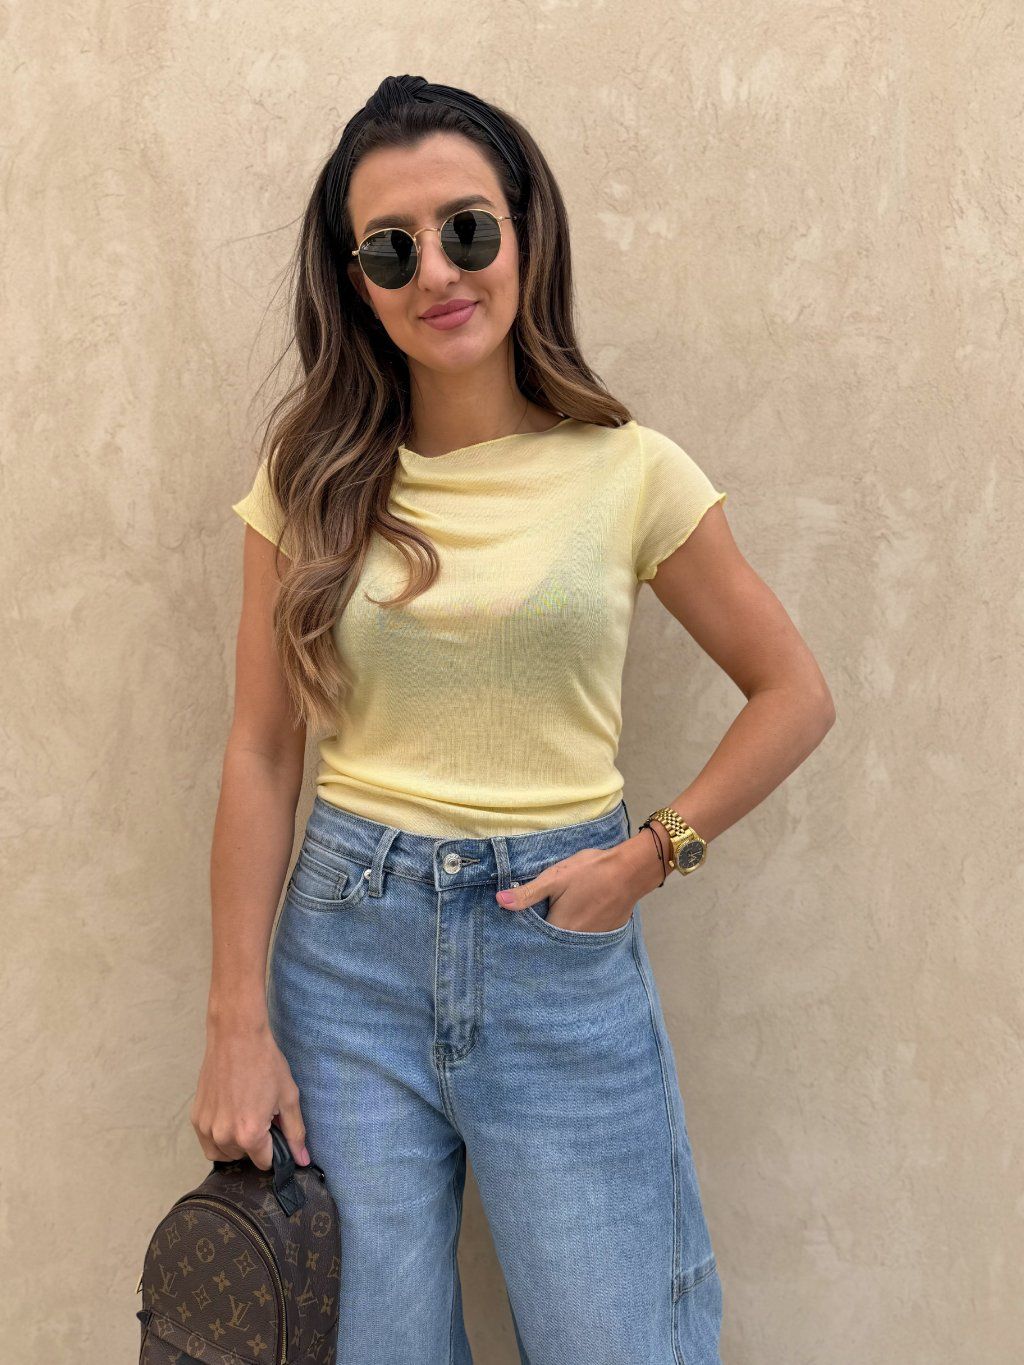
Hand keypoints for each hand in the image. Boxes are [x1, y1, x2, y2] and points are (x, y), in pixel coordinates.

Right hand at [191, 1015, 310, 1172]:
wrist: (236, 1037)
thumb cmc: (265, 1064)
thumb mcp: (288, 1098)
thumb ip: (296, 1133)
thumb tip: (303, 1160)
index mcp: (249, 1135)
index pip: (265, 1163)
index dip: (275, 1149)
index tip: (276, 1131)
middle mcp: (224, 1136)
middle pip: (245, 1157)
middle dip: (256, 1143)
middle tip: (261, 1115)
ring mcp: (206, 1128)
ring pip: (225, 1153)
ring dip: (236, 1143)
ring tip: (245, 1114)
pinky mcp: (196, 1118)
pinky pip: (208, 1142)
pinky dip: (219, 1136)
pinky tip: (231, 1113)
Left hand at [495, 838, 652, 932]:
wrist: (630, 870)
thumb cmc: (590, 872)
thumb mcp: (554, 878)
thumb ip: (527, 894)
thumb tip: (499, 901)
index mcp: (559, 929)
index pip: (534, 939)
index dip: (526, 931)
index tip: (520, 924)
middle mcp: (575, 942)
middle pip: (551, 942)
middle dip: (543, 934)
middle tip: (543, 915)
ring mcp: (593, 941)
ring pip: (568, 941)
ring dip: (561, 933)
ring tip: (560, 916)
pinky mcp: (605, 935)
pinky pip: (584, 938)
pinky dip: (578, 931)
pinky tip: (578, 916)